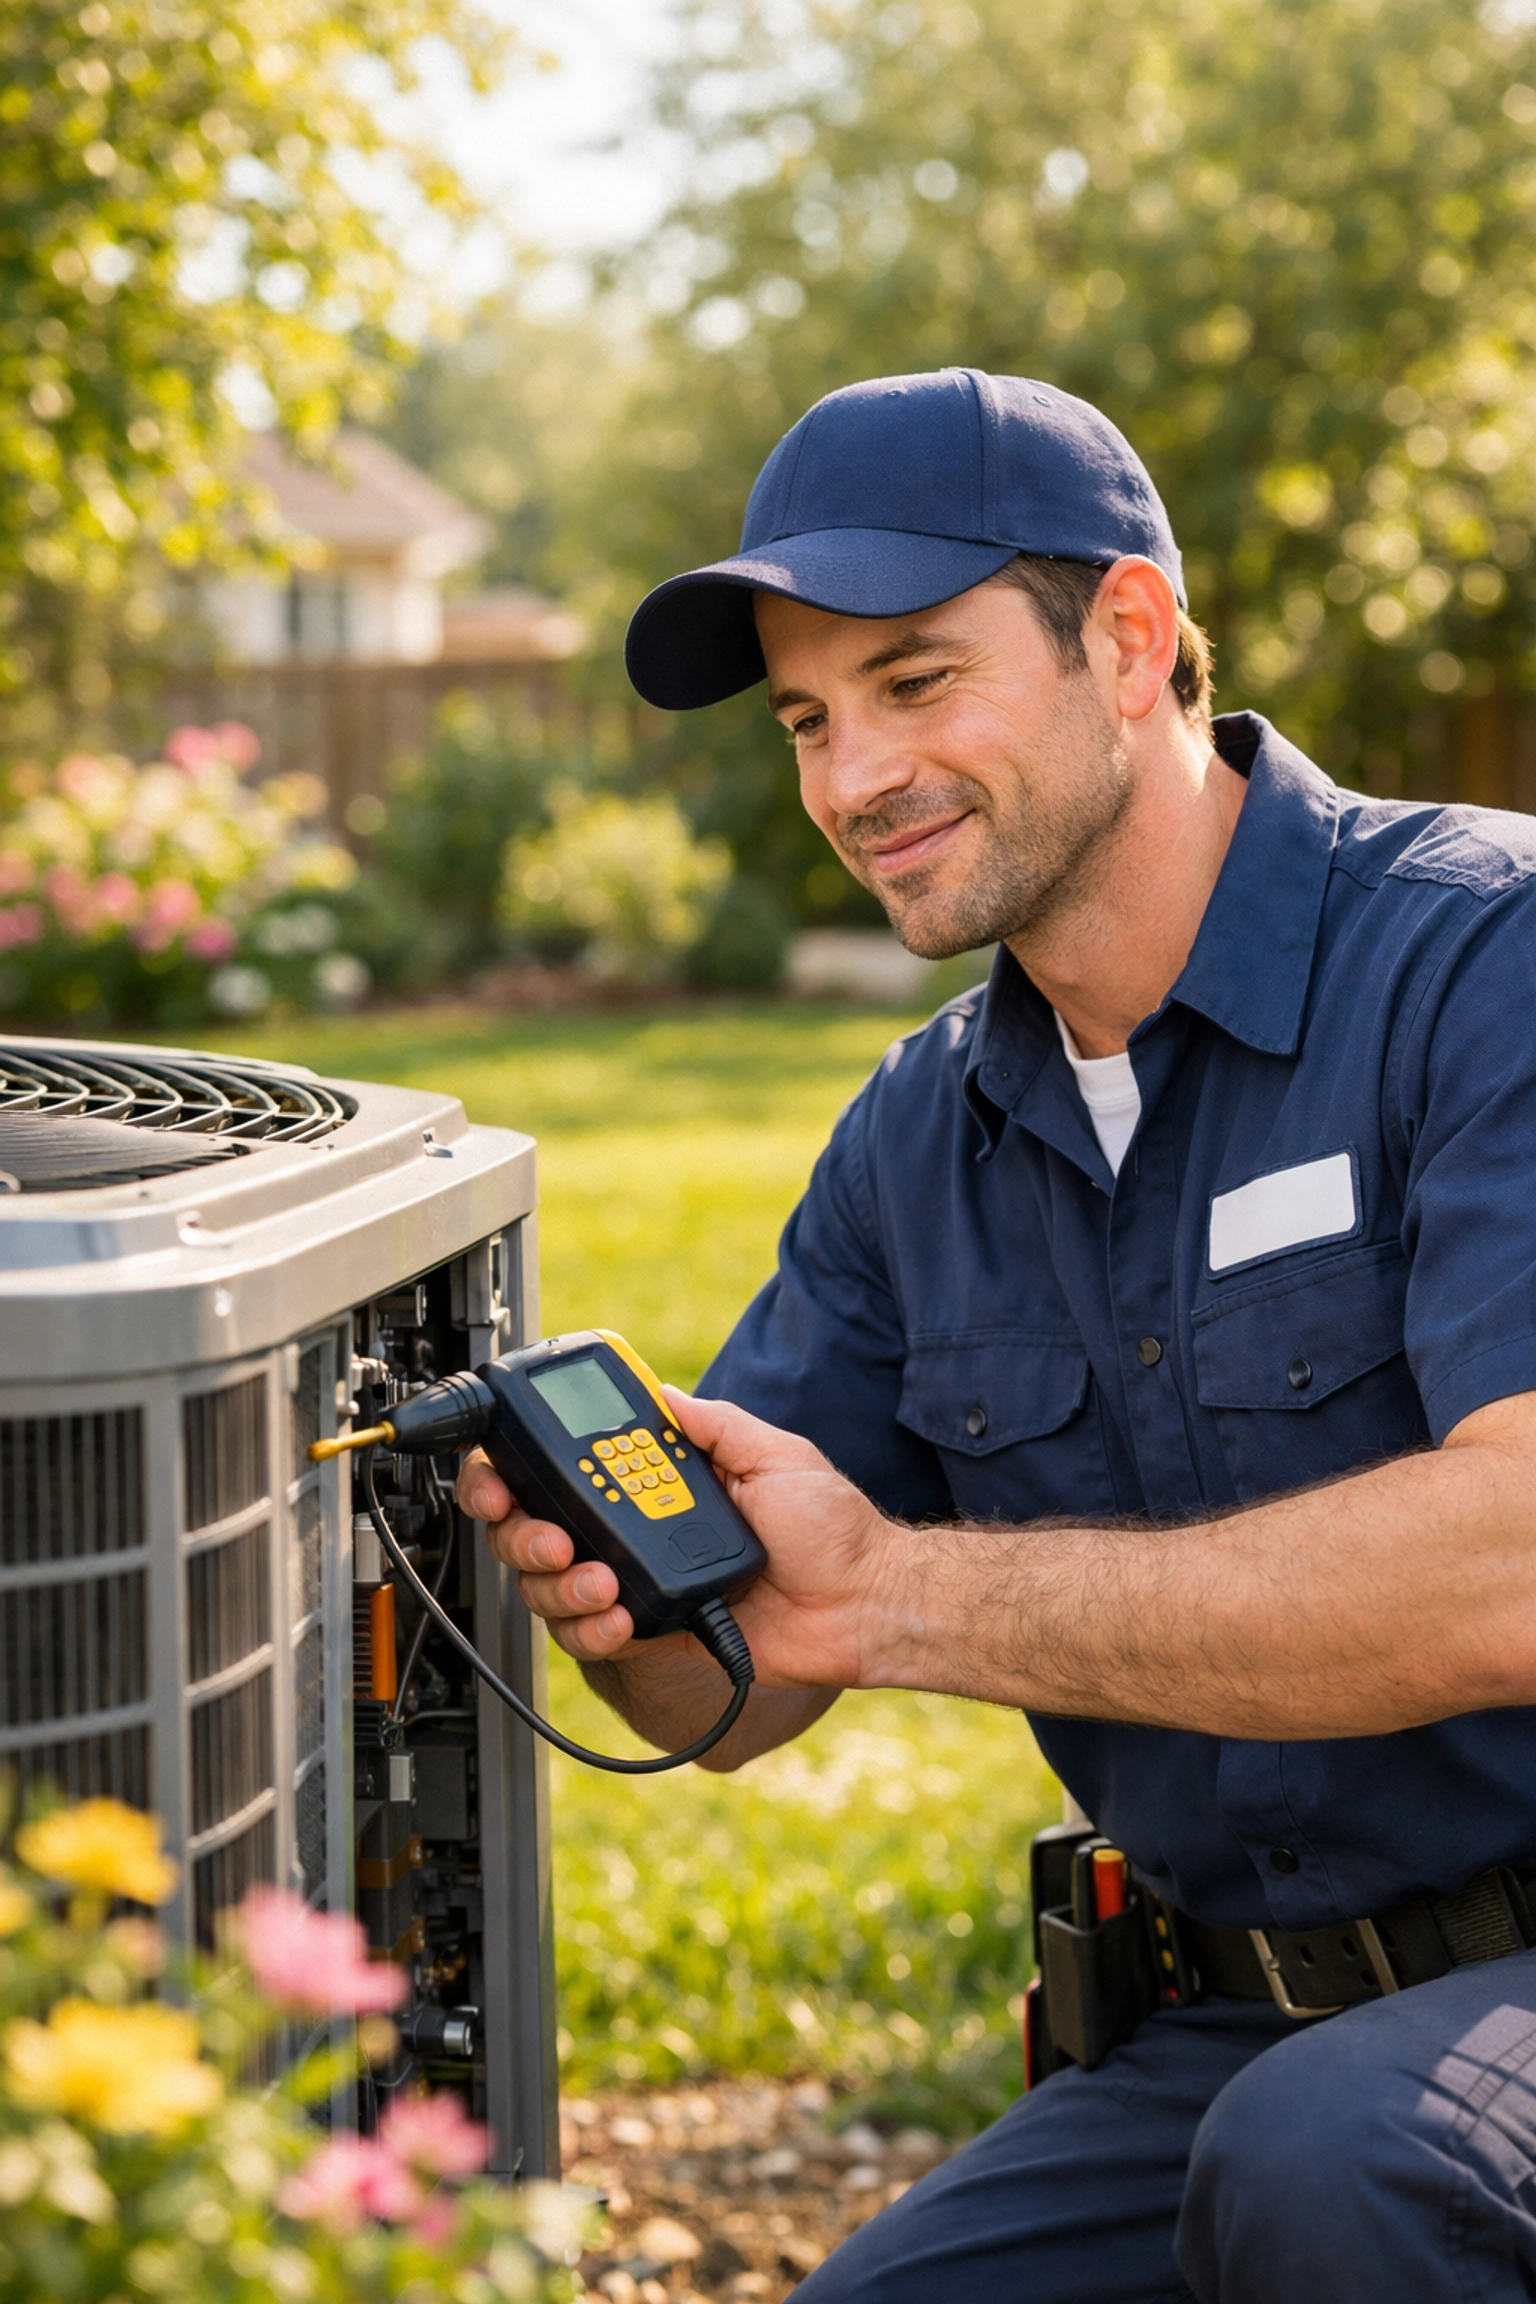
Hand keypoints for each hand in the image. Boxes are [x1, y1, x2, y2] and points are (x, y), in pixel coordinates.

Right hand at [455, 1389, 894, 1688]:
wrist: (863, 1604)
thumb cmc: (833, 1531)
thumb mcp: (776, 1454)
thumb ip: (714, 1425)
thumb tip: (659, 1390)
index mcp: (662, 1483)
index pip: (572, 1470)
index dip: (521, 1471)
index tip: (503, 1472)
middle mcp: (639, 1531)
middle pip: (538, 1531)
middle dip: (521, 1532)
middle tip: (546, 1536)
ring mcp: (640, 1582)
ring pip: (551, 1589)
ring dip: (557, 1584)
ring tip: (596, 1580)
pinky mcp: (652, 1633)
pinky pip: (593, 1638)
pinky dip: (592, 1628)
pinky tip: (618, 1615)